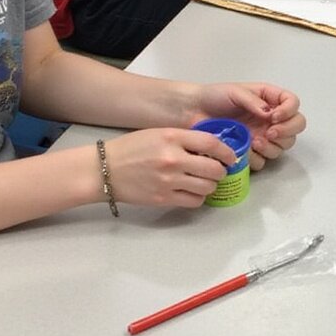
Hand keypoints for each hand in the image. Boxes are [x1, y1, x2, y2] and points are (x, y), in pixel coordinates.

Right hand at [103, 128, 238, 208]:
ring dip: (211, 185)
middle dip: (221, 171)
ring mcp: (169, 180)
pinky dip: (198, 197)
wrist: (104, 169)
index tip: (231, 156)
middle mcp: (173, 159)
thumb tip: (211, 148)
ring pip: (207, 187)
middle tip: (219, 170)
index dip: (226, 151)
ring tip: (204, 181)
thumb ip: (185, 139)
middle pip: (214, 168)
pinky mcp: (163, 198)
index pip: (211, 143)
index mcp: (172, 137)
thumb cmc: (132, 149)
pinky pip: (194, 201)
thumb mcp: (159, 133)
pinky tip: (192, 191)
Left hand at [192, 82, 305, 170]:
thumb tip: (269, 114)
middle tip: (269, 132)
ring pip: (282, 147)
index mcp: (269, 99)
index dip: (290, 112)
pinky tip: (245, 150)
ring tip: (254, 141)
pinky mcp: (250, 152)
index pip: (293, 104)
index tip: (275, 117)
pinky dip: (257, 157)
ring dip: (272, 146)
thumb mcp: (235, 92)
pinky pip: (263, 161)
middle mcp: (269, 119)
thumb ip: (254, 101)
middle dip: (286, 131)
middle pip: (295, 127)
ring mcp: (262, 136)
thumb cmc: (213, 97)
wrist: (192, 113)